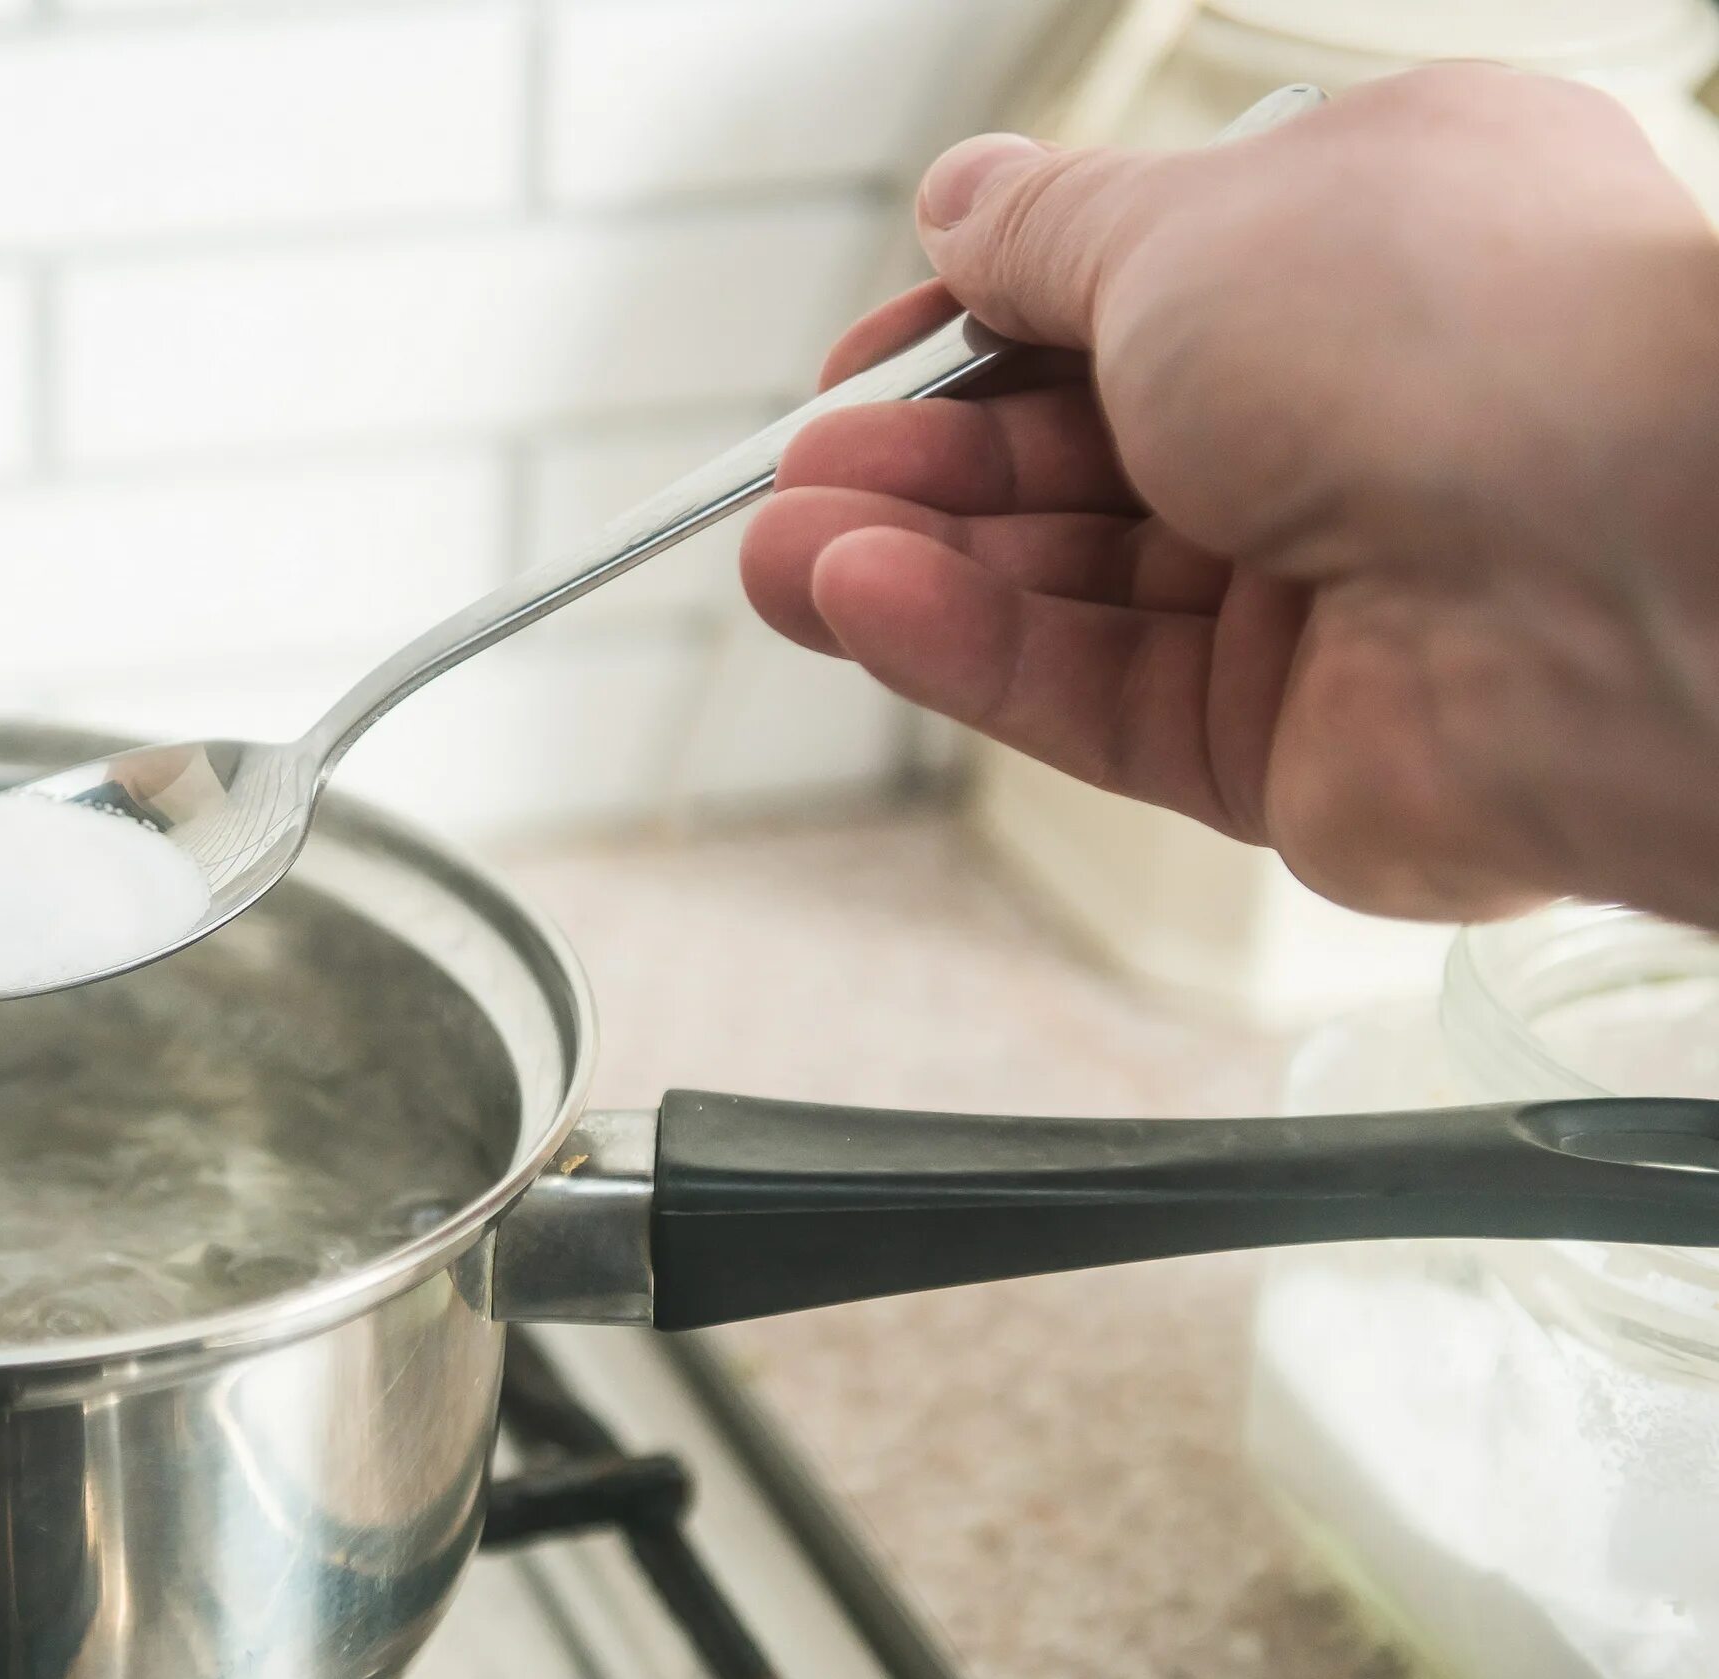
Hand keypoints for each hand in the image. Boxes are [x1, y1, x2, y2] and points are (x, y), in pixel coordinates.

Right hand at [742, 64, 1718, 926]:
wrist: (1624, 567)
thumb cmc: (1456, 337)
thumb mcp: (1189, 226)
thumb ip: (1048, 237)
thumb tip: (965, 206)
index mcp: (1365, 252)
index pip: (1124, 297)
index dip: (974, 328)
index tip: (862, 361)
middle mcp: (1353, 419)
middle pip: (1078, 453)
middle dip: (917, 461)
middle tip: (791, 476)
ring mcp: (1322, 591)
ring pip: (1070, 583)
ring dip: (913, 561)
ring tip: (780, 555)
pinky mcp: (1286, 746)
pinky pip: (1095, 693)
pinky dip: (972, 652)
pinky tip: (862, 607)